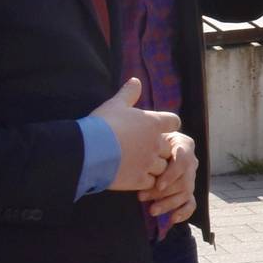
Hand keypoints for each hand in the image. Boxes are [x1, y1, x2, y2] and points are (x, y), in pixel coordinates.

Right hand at [94, 78, 179, 192]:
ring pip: (162, 167)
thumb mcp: (115, 104)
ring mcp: (148, 163)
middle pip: (169, 148)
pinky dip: (146, 182)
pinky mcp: (138, 180)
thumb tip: (135, 80)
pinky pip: (151, 183)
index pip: (174, 122)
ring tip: (139, 166)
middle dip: (160, 150)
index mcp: (153, 123)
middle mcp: (155, 143)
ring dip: (154, 167)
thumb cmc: (102, 125)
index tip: (156, 128)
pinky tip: (134, 179)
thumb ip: (128, 93)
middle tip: (144, 151)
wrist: (88, 150)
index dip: (167, 125)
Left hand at [138, 133, 198, 222]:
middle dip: (163, 192)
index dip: (172, 175)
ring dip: (169, 203)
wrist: (148, 149)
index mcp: (184, 146)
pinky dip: (184, 212)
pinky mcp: (187, 192)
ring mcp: (190, 178)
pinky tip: (172, 219)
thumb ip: (154, 133)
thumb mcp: (151, 132)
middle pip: (184, 180)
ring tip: (152, 210)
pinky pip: (191, 203)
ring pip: (186, 193)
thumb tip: (148, 132)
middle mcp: (191, 162)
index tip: (158, 185)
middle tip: (142, 197)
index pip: (184, 161)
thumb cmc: (148, 140)